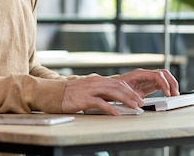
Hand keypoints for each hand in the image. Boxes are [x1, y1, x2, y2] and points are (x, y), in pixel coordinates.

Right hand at [61, 69, 178, 115]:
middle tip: (141, 102)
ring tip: (134, 106)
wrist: (52, 93)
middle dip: (131, 94)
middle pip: (118, 86)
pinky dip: (110, 108)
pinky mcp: (84, 98)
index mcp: (97, 80)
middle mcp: (95, 82)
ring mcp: (90, 90)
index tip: (138, 97)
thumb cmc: (69, 94)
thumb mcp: (87, 89)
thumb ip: (99, 92)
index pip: (118, 83)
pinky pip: (100, 103)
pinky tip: (117, 113)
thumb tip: (111, 99)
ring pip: (112, 92)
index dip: (130, 90)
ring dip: (125, 99)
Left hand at [114, 68, 178, 97]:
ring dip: (171, 85)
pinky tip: (169, 96)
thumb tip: (140, 101)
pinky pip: (162, 84)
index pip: (157, 75)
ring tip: (174, 96)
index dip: (164, 84)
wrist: (110, 87)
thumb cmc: (115, 87)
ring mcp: (148, 79)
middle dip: (172, 83)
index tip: (167, 94)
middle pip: (164, 74)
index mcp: (140, 74)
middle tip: (175, 95)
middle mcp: (145, 75)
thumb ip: (132, 95)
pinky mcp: (149, 84)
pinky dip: (167, 89)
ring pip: (165, 78)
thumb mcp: (123, 91)